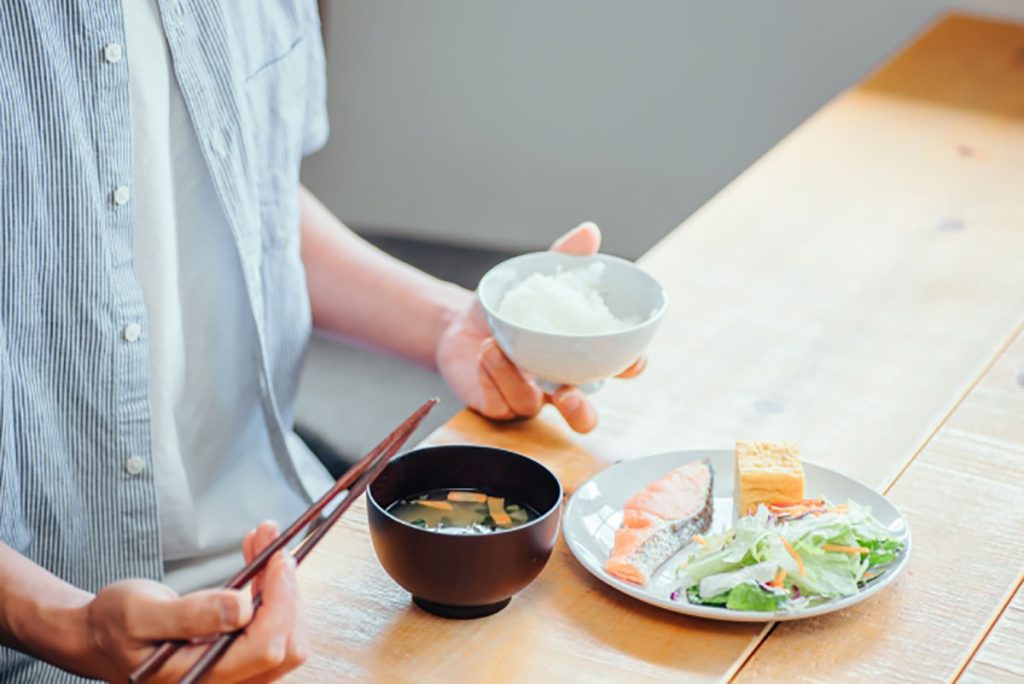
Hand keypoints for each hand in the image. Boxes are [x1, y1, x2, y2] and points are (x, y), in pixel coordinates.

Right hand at [83, 521, 307, 682]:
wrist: (98, 638)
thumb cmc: (113, 626)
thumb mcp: (140, 613)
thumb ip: (190, 615)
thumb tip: (241, 608)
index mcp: (199, 680)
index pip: (265, 648)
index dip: (281, 602)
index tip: (279, 559)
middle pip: (286, 645)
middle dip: (286, 588)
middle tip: (270, 539)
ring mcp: (234, 674)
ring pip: (285, 634)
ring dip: (281, 584)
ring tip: (263, 541)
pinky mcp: (237, 657)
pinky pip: (272, 627)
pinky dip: (271, 590)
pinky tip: (258, 559)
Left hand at [436, 222, 645, 432]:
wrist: (459, 322)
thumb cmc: (507, 308)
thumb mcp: (536, 280)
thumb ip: (564, 259)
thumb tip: (589, 231)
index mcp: (581, 358)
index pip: (617, 369)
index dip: (631, 368)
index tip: (633, 361)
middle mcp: (559, 385)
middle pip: (583, 415)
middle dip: (581, 411)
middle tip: (570, 394)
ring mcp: (529, 399)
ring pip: (533, 406)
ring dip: (515, 377)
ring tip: (496, 348)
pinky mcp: (498, 406)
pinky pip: (501, 401)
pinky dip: (493, 375)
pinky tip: (485, 354)